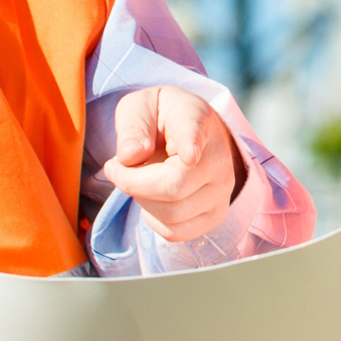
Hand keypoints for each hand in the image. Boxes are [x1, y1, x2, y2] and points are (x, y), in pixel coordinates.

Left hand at [105, 86, 248, 241]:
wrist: (189, 131)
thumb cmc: (161, 118)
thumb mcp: (138, 108)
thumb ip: (132, 128)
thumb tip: (130, 157)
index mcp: (196, 120)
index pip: (195, 134)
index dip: (191, 145)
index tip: (189, 154)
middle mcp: (218, 158)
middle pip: (172, 188)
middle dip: (133, 183)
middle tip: (118, 167)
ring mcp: (221, 190)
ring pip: (172, 215)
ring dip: (143, 201)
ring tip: (141, 178)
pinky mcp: (215, 215)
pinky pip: (175, 232)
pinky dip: (155, 219)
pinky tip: (155, 197)